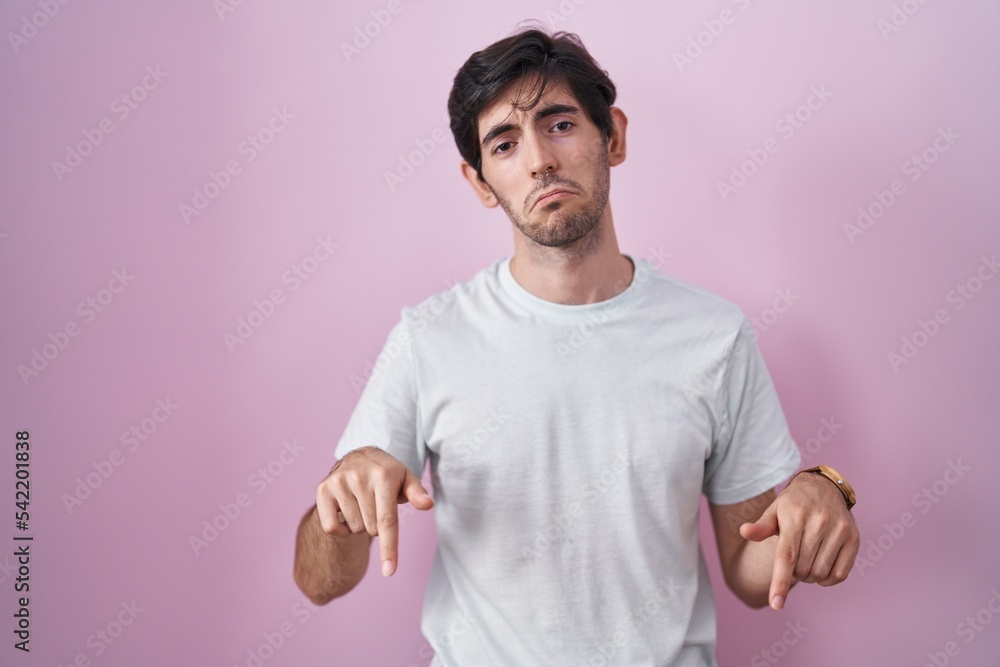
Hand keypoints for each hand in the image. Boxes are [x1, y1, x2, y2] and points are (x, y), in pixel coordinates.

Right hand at [315, 446, 433, 576]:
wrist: (359, 458)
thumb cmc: (388, 475)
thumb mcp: (406, 480)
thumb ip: (417, 493)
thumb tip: (428, 504)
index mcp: (383, 475)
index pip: (387, 520)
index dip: (389, 547)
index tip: (389, 572)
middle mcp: (359, 476)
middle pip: (371, 528)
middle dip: (377, 525)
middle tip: (376, 505)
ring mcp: (338, 482)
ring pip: (354, 528)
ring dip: (360, 524)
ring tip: (362, 504)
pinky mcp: (322, 489)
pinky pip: (332, 528)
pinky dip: (341, 530)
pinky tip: (346, 513)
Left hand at [739, 472, 859, 610]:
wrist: (823, 487)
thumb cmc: (793, 505)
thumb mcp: (774, 511)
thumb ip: (760, 527)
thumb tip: (743, 532)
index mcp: (795, 516)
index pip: (786, 556)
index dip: (780, 582)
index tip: (775, 605)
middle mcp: (820, 521)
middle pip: (802, 569)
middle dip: (793, 573)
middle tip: (792, 560)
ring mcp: (839, 529)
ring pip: (820, 574)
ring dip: (809, 577)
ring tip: (805, 561)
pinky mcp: (854, 538)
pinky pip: (840, 574)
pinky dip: (827, 580)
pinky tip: (820, 567)